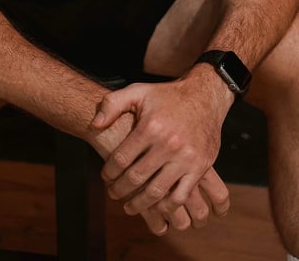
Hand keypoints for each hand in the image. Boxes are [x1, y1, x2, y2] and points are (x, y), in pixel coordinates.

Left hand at [88, 106, 194, 234]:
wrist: (204, 96)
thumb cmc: (167, 96)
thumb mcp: (138, 92)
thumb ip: (112, 104)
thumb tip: (95, 125)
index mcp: (151, 126)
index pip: (122, 159)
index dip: (109, 172)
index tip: (106, 176)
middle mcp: (169, 143)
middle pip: (136, 178)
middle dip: (119, 190)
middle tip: (113, 193)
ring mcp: (186, 157)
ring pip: (157, 192)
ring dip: (139, 204)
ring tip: (129, 206)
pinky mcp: (200, 166)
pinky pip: (180, 196)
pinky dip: (165, 206)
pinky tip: (155, 206)